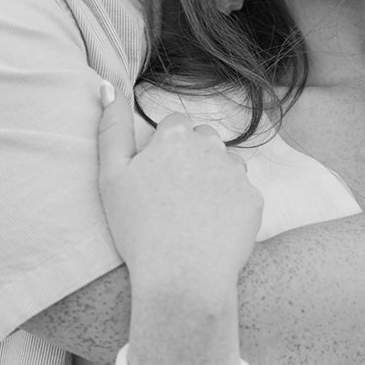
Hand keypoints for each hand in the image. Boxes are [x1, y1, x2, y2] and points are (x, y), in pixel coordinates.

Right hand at [97, 86, 262, 364]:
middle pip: (204, 141)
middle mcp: (211, 146)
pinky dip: (230, 208)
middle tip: (173, 199)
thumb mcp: (111, 177)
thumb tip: (110, 85)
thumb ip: (110, 128)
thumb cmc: (139, 230)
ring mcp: (236, 173)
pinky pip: (242, 195)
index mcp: (175, 137)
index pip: (175, 126)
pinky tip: (211, 230)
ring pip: (227, 165)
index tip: (156, 179)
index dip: (164, 151)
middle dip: (193, 160)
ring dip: (214, 180)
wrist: (182, 279)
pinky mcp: (254, 200)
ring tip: (193, 215)